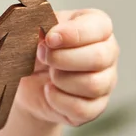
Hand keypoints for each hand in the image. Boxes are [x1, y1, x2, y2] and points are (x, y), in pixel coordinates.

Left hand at [15, 9, 118, 126]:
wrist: (28, 82)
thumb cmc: (36, 50)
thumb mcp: (36, 33)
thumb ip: (41, 27)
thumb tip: (43, 33)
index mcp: (97, 27)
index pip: (100, 27)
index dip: (73, 34)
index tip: (49, 39)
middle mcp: (108, 53)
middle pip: (99, 58)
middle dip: (63, 58)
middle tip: (43, 57)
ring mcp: (105, 82)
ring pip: (93, 85)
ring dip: (61, 80)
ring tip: (48, 75)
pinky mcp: (95, 108)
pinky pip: (82, 109)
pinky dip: (58, 100)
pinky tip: (48, 91)